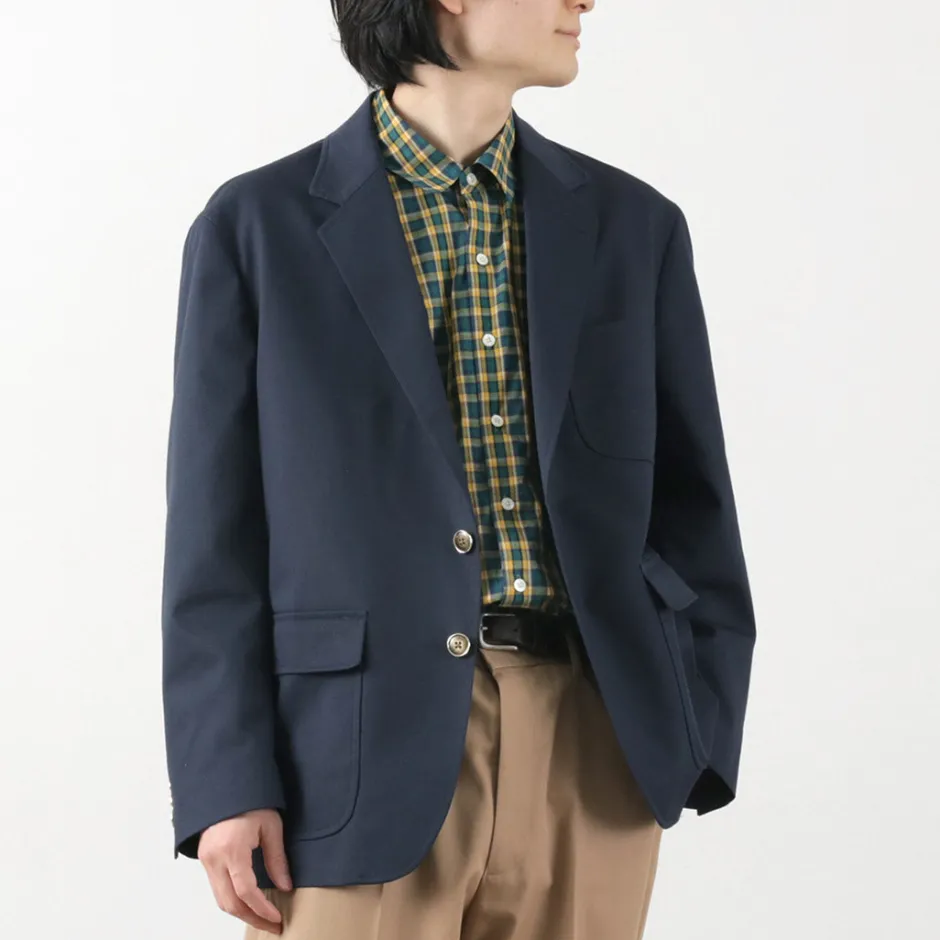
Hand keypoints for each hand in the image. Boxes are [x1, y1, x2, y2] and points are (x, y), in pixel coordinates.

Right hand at [198, 808, 292, 933]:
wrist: (226, 783)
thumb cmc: (250, 799)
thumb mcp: (271, 826)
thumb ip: (277, 858)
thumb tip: (284, 886)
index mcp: (232, 849)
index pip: (246, 891)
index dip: (262, 909)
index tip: (277, 918)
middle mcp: (215, 858)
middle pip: (230, 903)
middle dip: (252, 918)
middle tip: (272, 925)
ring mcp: (206, 860)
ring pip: (220, 899)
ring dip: (241, 912)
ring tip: (263, 917)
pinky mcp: (205, 858)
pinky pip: (216, 888)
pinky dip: (232, 900)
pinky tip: (248, 902)